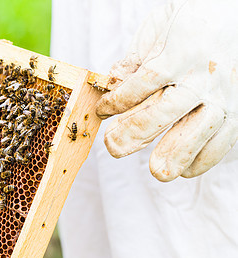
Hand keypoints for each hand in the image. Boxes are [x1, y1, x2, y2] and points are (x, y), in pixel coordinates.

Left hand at [96, 0, 237, 181]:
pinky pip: (224, 138)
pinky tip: (185, 169)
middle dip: (136, 132)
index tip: (102, 111)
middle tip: (114, 148)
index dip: (118, 100)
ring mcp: (223, 93)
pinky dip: (206, 157)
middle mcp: (202, 75)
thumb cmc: (190, 22)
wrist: (235, 14)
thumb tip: (112, 82)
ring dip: (177, 153)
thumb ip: (136, 59)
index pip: (143, 82)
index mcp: (178, 53)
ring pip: (200, 129)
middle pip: (166, 110)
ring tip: (158, 172)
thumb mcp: (158, 28)